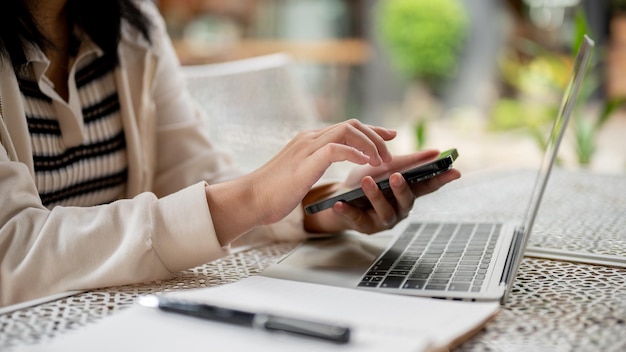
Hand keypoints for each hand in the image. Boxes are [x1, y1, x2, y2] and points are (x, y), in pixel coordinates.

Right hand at [206, 119, 397, 244]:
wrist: (250, 199)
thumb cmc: (273, 192)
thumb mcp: (298, 173)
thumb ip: (312, 165)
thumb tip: (323, 167)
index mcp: (309, 141)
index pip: (346, 127)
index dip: (371, 131)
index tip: (390, 135)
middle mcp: (310, 138)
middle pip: (351, 124)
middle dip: (376, 136)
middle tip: (390, 152)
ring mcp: (307, 147)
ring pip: (347, 131)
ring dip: (370, 144)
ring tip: (381, 162)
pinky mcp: (306, 162)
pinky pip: (336, 149)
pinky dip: (354, 153)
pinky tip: (365, 164)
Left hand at [303, 150, 460, 233]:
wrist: (338, 197)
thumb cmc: (366, 181)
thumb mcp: (384, 167)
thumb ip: (407, 161)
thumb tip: (435, 151)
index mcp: (408, 192)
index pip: (428, 186)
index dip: (442, 180)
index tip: (455, 171)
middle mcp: (400, 209)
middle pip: (407, 201)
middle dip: (402, 189)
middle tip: (396, 175)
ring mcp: (383, 220)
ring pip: (384, 211)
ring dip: (376, 196)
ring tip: (366, 181)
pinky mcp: (364, 227)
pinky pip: (357, 219)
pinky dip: (349, 211)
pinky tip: (341, 203)